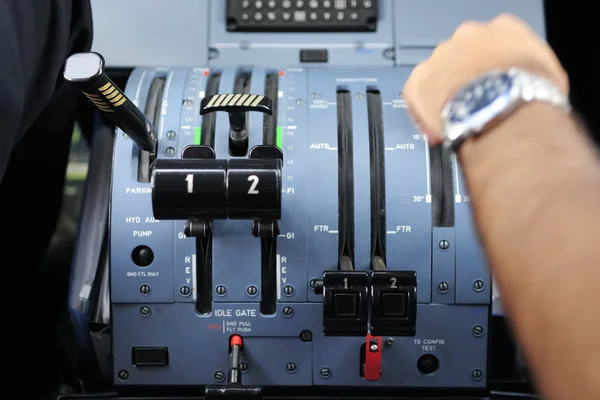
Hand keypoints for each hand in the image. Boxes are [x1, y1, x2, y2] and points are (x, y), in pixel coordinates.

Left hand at [402, 14, 569, 144]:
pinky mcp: (419, 81)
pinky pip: (415, 95)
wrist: (506, 109)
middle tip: (474, 105)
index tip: (493, 87)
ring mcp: (440, 58)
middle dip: (465, 80)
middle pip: (461, 58)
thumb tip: (529, 87)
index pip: (491, 45)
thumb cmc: (532, 94)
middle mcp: (467, 37)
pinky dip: (423, 113)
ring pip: (437, 75)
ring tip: (459, 120)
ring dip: (445, 96)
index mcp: (502, 29)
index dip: (491, 70)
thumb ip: (528, 71)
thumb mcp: (546, 74)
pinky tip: (439, 130)